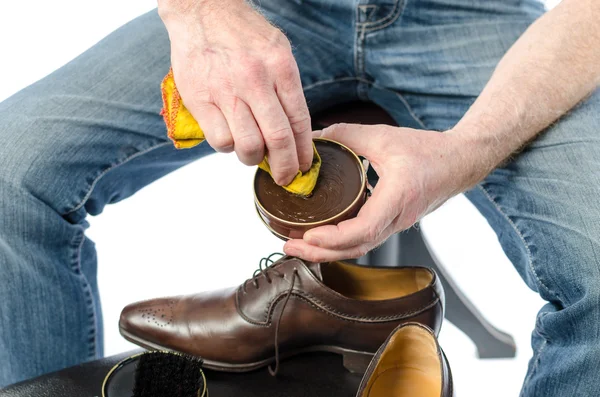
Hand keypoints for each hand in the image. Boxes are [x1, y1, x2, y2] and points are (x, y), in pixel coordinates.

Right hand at [159, 0, 312, 184]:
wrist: (202, 10)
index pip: (299, 121)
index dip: (304, 151)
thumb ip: (287, 87)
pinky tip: (231, 136)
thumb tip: (294, 131)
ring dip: (254, 159)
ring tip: (253, 154)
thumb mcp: (277, 50)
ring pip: (248, 145)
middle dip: (285, 167)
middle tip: (285, 177)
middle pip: (278, 139)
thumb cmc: (242, 33)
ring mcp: (226, 91)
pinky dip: (228, 147)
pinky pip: (220, 140)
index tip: (304, 166)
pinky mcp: (200, 100)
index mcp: (281, 67)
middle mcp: (256, 80)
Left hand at [283, 123, 483, 261]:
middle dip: (319, 253)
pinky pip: (363, 240)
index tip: (308, 235)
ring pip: (358, 248)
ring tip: (297, 245)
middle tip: (289, 246)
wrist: (459, 162)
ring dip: (327, 251)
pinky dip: (339, 243)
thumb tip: (314, 138)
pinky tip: (320, 236)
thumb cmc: (428, 151)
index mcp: (397, 197)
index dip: (333, 238)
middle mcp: (396, 218)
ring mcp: (394, 225)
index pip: (363, 230)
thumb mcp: (383, 136)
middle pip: (355, 248)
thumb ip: (346, 135)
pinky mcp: (391, 223)